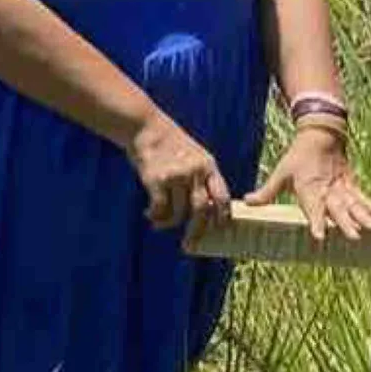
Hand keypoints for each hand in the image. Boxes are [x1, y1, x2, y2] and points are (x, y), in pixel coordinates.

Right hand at [126, 114, 231, 230]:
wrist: (147, 128)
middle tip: (190, 243)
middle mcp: (195, 171)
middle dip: (198, 230)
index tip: (219, 230)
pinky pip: (160, 208)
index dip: (223, 217)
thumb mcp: (196, 156)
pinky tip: (149, 214)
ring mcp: (177, 175)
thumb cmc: (172, 146)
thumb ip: (204, 179)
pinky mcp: (157, 179)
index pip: (223, 197)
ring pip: (179, 212)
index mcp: (209, 166)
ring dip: (169, 222)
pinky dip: (155, 216)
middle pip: (203, 210)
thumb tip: (208, 211)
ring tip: (160, 222)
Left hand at [242, 127, 370, 240]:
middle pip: (339, 209)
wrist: (321, 133)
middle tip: (355, 237)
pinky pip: (364, 198)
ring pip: (356, 204)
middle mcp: (328, 189)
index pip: (313, 208)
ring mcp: (342, 187)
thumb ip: (267, 191)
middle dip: (347, 223)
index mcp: (310, 188)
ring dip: (366, 217)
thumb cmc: (299, 156)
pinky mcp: (351, 184)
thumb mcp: (281, 172)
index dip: (316, 223)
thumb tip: (246, 203)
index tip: (320, 237)